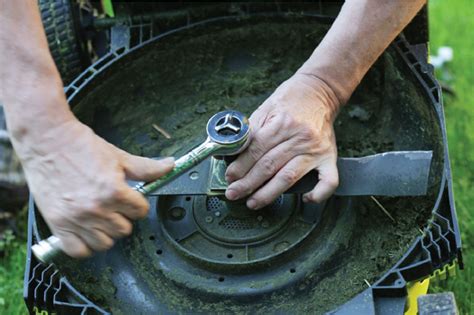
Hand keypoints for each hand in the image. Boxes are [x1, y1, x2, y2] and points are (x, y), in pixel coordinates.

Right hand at [20, 120, 173, 257]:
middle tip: (114, 205)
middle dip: (123, 217)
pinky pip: (78, 251)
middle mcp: (95, 208)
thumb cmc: (81, 146)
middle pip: (124, 230)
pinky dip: (84, 245)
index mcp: (113, 191)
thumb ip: (146, 168)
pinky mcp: (57, 224)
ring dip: (106, 232)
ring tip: (101, 217)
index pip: (141, 212)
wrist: (47, 140)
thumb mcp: (119, 157)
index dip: (137, 204)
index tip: (130, 199)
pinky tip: (87, 231)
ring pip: (105, 243)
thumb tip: (170, 166)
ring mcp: (75, 219)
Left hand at [225, 73, 339, 208]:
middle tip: (234, 193)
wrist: (319, 90)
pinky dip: (319, 193)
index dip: (240, 166)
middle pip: (269, 166)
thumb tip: (230, 153)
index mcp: (281, 124)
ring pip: (289, 177)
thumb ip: (250, 132)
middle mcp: (299, 138)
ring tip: (253, 202)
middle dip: (248, 183)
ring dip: (269, 193)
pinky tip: (306, 200)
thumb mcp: (265, 108)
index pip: (256, 150)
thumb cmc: (290, 100)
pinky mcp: (330, 156)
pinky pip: (329, 181)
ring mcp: (316, 149)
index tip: (230, 177)